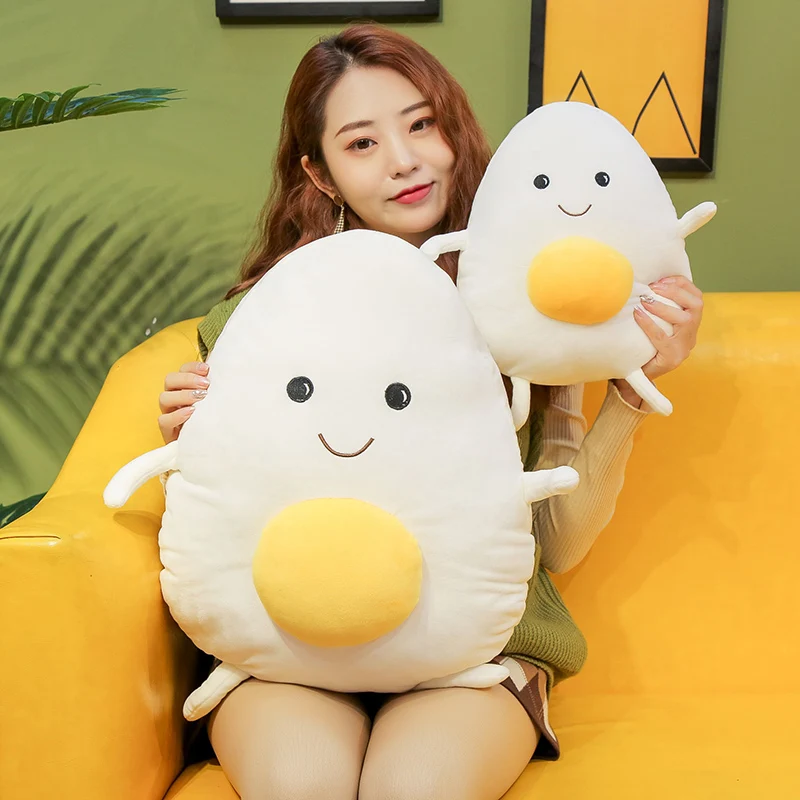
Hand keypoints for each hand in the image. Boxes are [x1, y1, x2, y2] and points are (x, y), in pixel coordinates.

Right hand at [158, 362, 209, 443]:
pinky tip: (191, 412)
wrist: (211, 446)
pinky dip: (177, 415)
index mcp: (184, 387)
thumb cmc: (215, 419)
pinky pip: (164, 420)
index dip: (192, 367)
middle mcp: (174, 398)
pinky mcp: (168, 431)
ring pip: (164, 398)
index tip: (207, 369)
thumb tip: (227, 370)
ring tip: (201, 398)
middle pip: (170, 380)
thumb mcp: (216, 400)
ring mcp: (169, 413)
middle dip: (188, 379)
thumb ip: (217, 387)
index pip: (182, 370)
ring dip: (183, 395)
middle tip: (206, 384)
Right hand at [614, 276, 703, 407]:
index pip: (664, 339)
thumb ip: (631, 378)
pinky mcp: (695, 312)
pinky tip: (663, 280)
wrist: (662, 360)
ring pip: (696, 305)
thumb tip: (617, 375)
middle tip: (645, 298)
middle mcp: (688, 341)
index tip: (635, 313)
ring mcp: (694, 326)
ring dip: (676, 292)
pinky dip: (681, 284)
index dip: (649, 324)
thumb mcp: (635, 374)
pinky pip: (695, 294)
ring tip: (655, 286)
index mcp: (673, 357)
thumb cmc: (643, 364)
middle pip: (684, 320)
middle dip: (665, 307)